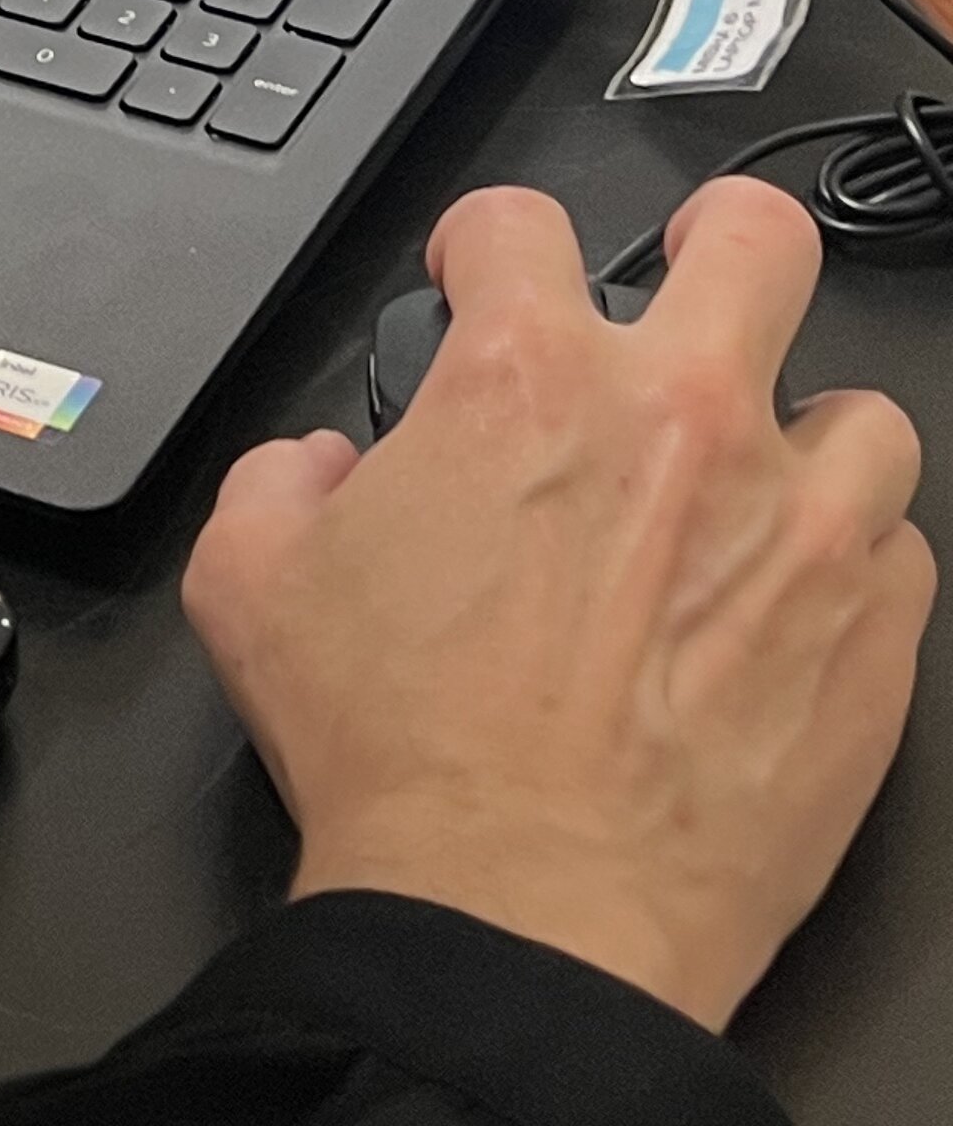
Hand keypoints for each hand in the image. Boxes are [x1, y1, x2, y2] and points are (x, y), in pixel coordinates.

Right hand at [182, 177, 932, 1029]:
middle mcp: (680, 423)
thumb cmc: (403, 758)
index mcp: (525, 382)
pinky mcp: (871, 643)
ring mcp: (797, 528)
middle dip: (718, 244)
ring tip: (757, 489)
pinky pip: (899, 554)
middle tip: (688, 284)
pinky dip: (848, 566)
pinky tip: (785, 608)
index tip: (481, 278)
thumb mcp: (252, 582)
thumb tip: (318, 469)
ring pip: (863, 410)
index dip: (482, 240)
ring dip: (802, 438)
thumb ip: (277, 480)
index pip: (519, 220)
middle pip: (759, 240)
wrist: (519, 921)